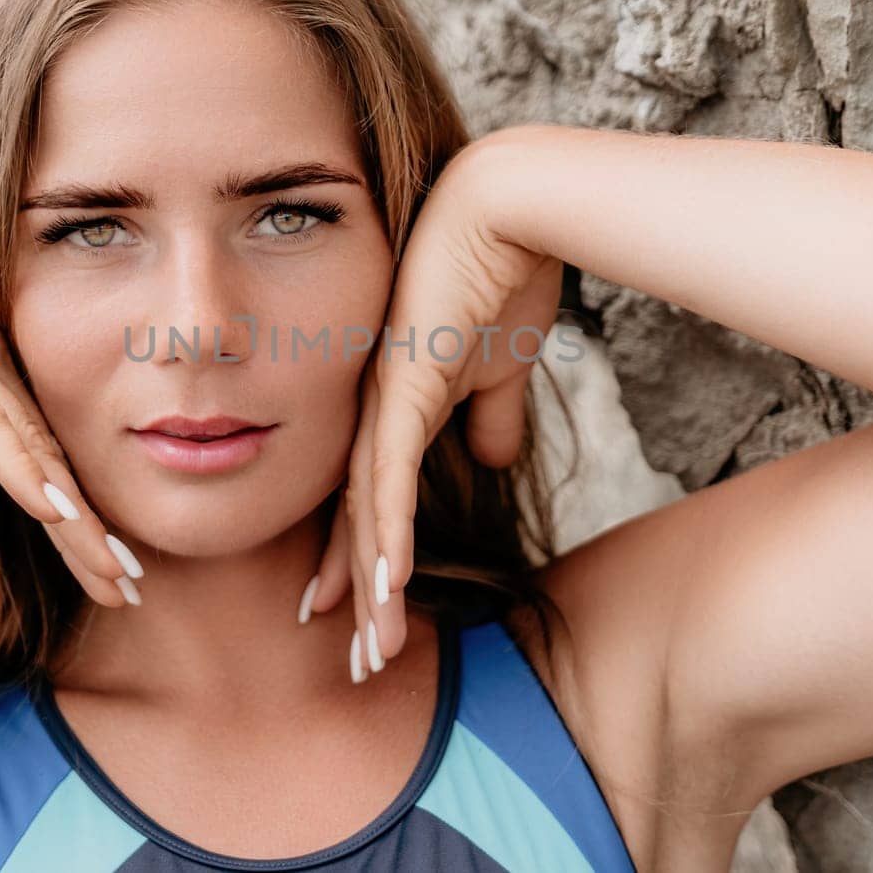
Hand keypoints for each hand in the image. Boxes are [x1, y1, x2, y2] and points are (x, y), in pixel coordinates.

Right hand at [0, 199, 144, 607]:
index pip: (41, 460)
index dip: (76, 519)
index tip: (105, 569)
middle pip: (53, 463)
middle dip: (93, 534)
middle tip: (131, 589)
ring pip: (35, 452)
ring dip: (76, 520)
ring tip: (114, 570)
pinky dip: (24, 471)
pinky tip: (57, 511)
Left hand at [297, 136, 563, 676]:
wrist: (512, 207)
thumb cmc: (504, 272)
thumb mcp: (502, 364)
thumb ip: (487, 414)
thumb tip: (488, 461)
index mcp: (397, 406)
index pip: (376, 499)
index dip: (369, 563)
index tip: (368, 621)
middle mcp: (377, 410)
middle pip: (362, 520)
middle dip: (361, 597)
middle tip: (361, 664)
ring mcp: (384, 400)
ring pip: (370, 513)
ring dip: (373, 589)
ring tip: (372, 654)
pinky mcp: (403, 387)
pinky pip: (391, 477)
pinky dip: (389, 538)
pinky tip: (385, 591)